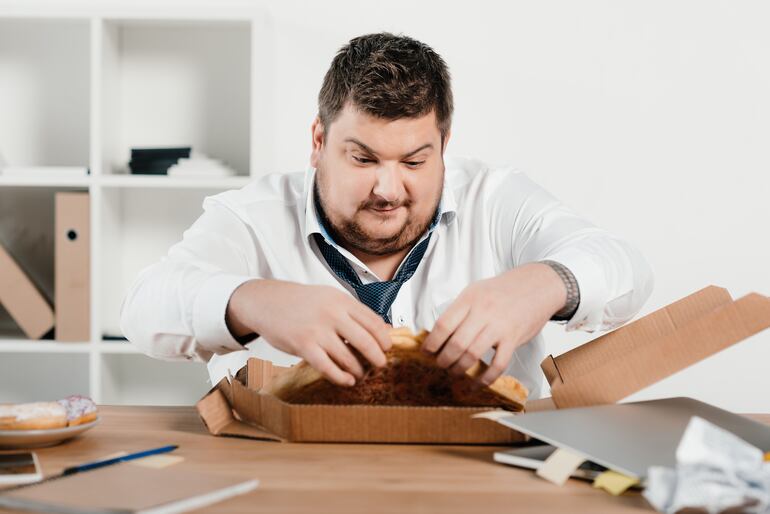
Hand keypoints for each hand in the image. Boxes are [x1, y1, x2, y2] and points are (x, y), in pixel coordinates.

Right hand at [226, 279, 391, 385]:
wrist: (267, 302)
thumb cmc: (302, 302)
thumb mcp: (331, 298)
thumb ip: (356, 313)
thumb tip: (386, 329)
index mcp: (341, 300)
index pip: (373, 322)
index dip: (384, 339)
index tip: (387, 348)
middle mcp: (332, 314)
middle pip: (366, 341)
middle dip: (377, 358)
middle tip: (380, 365)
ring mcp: (317, 330)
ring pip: (348, 357)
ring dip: (359, 370)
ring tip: (361, 374)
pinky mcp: (303, 346)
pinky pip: (327, 367)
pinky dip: (341, 377)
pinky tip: (347, 380)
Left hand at [421, 263, 566, 384]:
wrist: (537, 285)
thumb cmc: (503, 290)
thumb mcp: (476, 291)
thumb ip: (459, 310)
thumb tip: (438, 333)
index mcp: (469, 299)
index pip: (444, 324)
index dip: (432, 342)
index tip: (427, 351)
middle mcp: (483, 312)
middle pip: (456, 343)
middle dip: (444, 359)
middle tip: (440, 365)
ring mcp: (499, 326)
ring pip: (473, 354)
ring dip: (460, 369)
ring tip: (455, 372)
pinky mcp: (513, 339)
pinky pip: (497, 364)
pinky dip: (485, 378)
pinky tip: (477, 384)